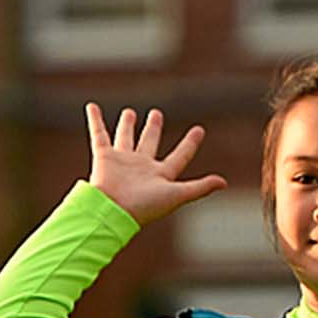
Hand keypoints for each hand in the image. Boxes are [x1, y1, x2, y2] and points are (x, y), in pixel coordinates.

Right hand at [86, 103, 227, 225]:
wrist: (113, 211)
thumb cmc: (146, 207)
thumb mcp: (177, 195)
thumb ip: (200, 188)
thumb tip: (224, 183)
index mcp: (160, 175)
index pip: (180, 156)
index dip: (191, 144)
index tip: (200, 129)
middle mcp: (141, 167)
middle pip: (149, 143)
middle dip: (153, 128)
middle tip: (157, 114)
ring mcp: (122, 162)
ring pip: (126, 138)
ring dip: (127, 125)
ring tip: (129, 112)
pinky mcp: (104, 157)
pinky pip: (99, 134)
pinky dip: (95, 120)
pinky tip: (92, 106)